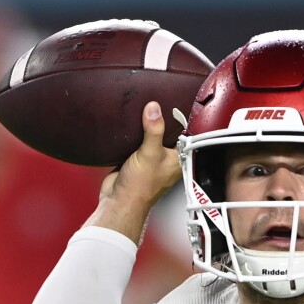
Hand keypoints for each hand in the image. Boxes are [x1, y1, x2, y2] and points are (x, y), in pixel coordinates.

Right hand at [87, 101, 181, 242]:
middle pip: (166, 132)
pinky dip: (134, 134)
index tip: (174, 102)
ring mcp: (151, 159)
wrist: (119, 201)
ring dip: (146, 126)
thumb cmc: (140, 188)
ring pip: (151, 136)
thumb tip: (154, 109)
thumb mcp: (150, 153)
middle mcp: (166, 158)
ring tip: (143, 109)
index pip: (184, 133)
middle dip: (161, 119)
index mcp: (177, 158)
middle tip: (157, 102)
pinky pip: (137, 141)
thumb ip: (154, 130)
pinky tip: (130, 125)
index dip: (180, 118)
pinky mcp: (136, 159)